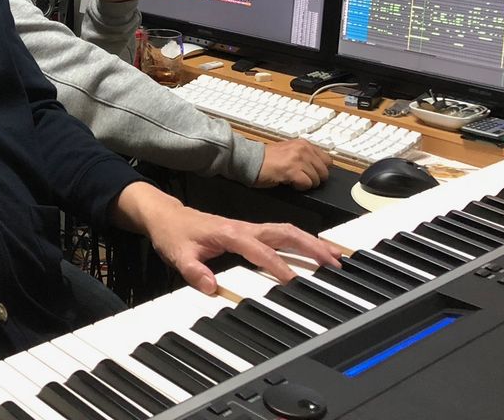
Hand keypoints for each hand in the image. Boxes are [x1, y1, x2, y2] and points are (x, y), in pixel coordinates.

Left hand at [112, 182, 342, 294]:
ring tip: (335, 256)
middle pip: (285, 233)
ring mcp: (250, 228)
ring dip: (311, 242)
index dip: (277, 266)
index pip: (259, 251)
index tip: (294, 281)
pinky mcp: (251, 232)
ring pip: (287, 231)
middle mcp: (244, 228)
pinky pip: (281, 234)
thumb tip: (210, 287)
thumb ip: (194, 271)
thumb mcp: (178, 255)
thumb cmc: (174, 233)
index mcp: (230, 233)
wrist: (167, 216)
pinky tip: (313, 251)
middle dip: (310, 246)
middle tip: (334, 261)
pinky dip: (301, 241)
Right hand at [254, 139, 331, 189]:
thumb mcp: (289, 151)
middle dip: (314, 179)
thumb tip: (319, 169)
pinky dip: (299, 187)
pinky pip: (306, 184)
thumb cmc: (267, 159)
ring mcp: (298, 159)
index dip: (320, 170)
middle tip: (300, 178)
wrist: (249, 160)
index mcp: (304, 144)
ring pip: (316, 180)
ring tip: (291, 179)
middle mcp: (303, 149)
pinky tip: (288, 182)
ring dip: (305, 183)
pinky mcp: (292, 170)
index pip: (328, 160)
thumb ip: (304, 156)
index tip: (310, 173)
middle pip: (324, 172)